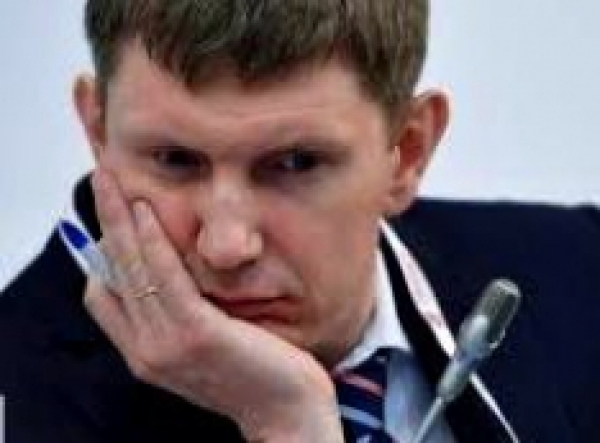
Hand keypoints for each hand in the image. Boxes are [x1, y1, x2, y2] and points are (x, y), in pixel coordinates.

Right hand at [83, 169, 343, 441]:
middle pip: (113, 273)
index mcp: (145, 353)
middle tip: (102, 180)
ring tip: (115, 182)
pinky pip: (166, 278)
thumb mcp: (203, 346)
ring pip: (133, 269)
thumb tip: (166, 273)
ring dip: (120, 221)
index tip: (111, 215)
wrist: (286, 412)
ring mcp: (167, 344)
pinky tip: (146, 212)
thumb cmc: (252, 374)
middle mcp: (146, 350)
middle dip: (104, 222)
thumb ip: (178, 316)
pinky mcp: (195, 334)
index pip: (103, 297)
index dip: (101, 252)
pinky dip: (153, 242)